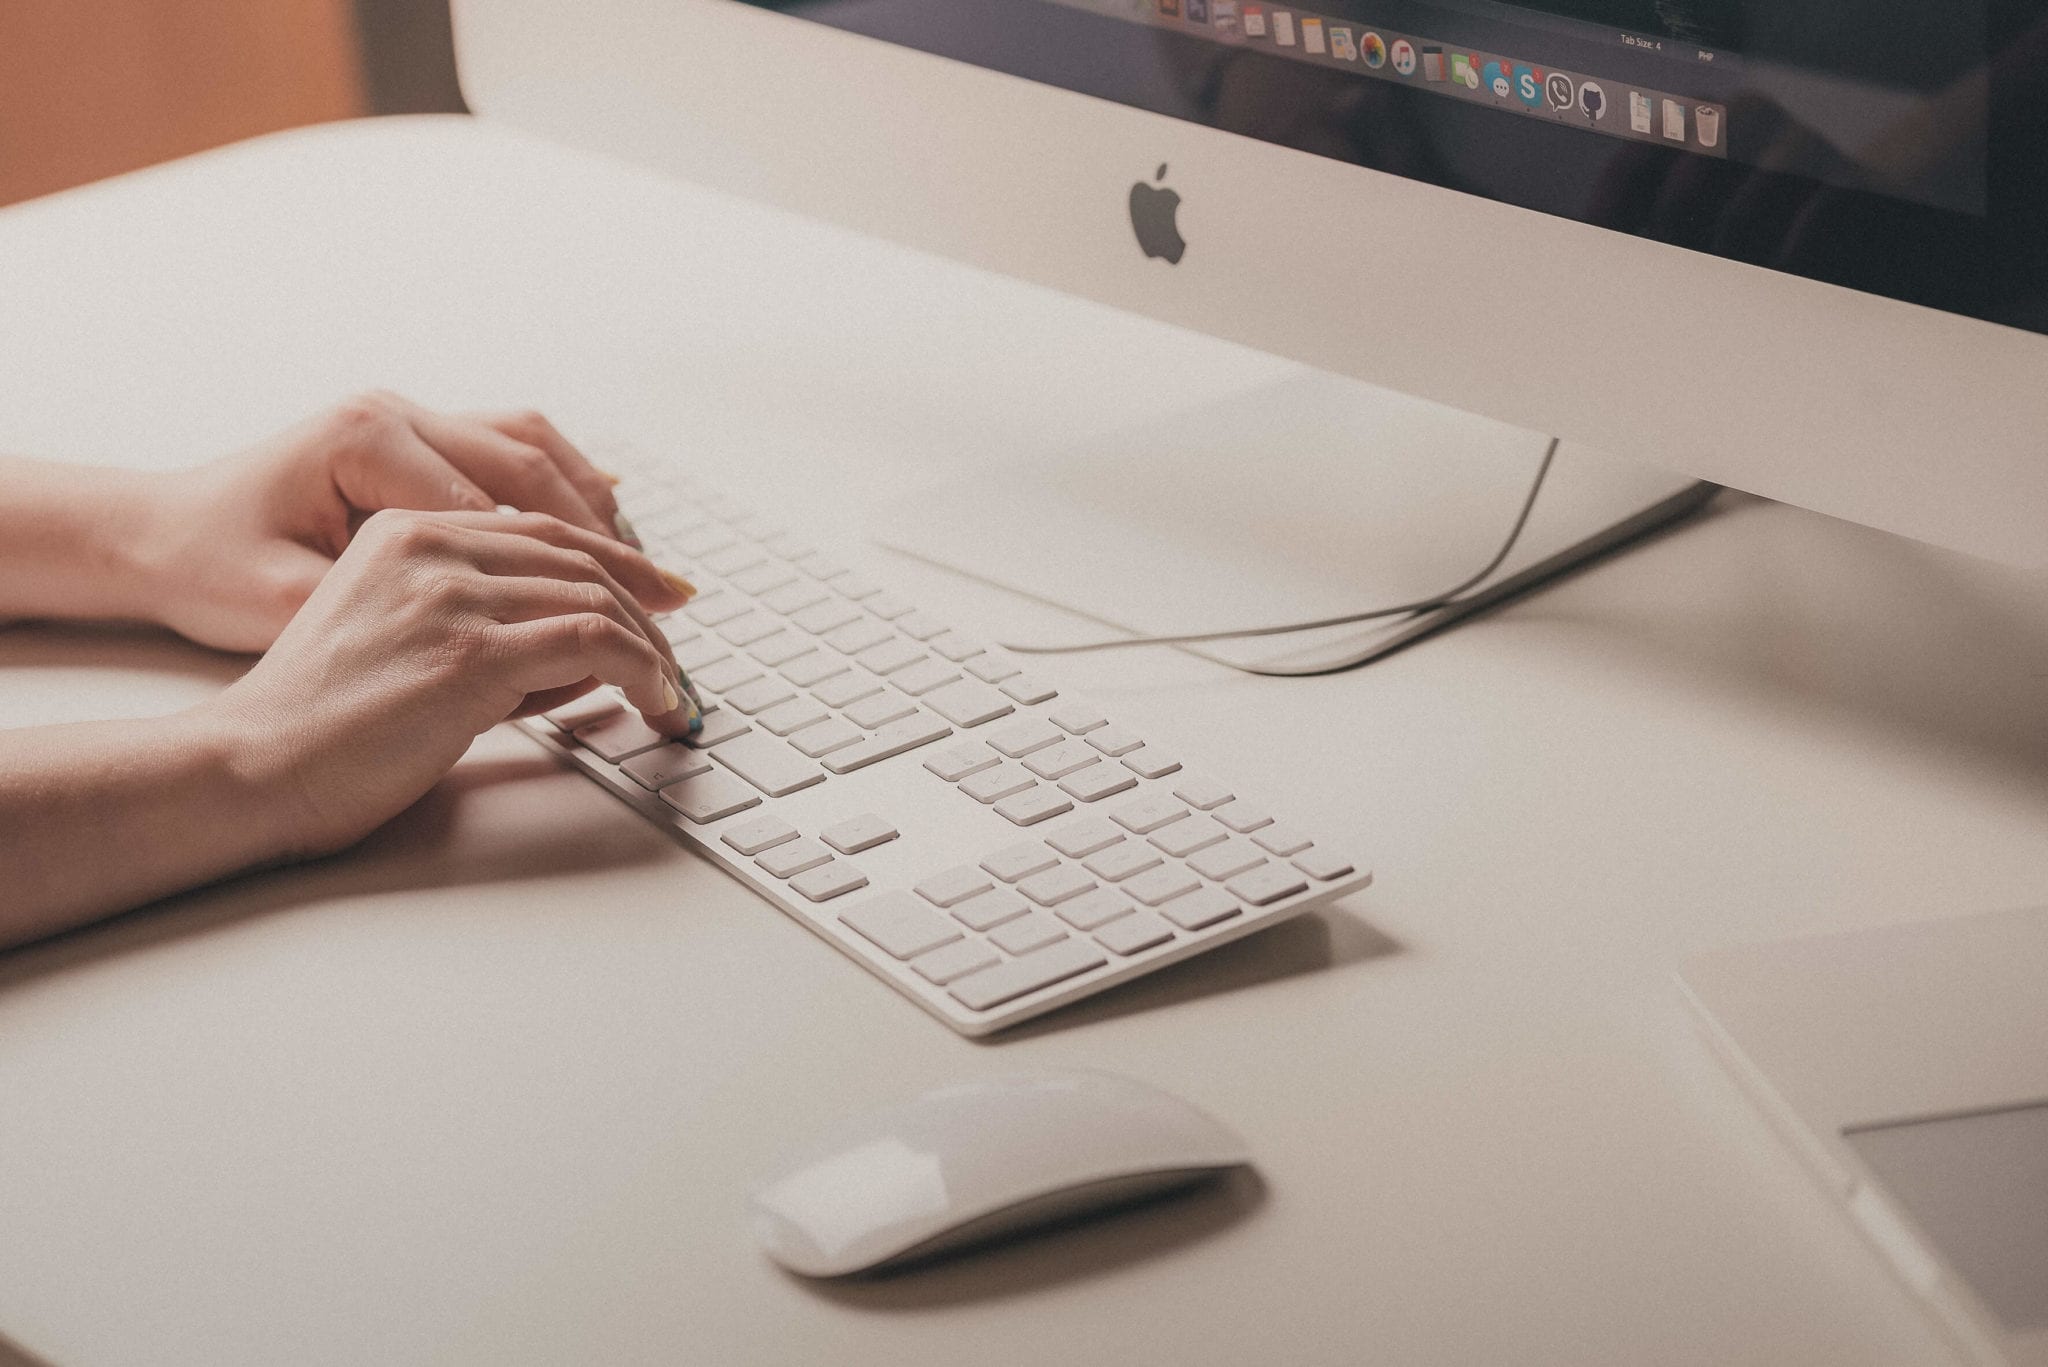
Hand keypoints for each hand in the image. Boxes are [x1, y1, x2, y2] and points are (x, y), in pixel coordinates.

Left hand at [130, 392, 669, 652]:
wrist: (154, 529)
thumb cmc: (208, 568)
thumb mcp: (286, 603)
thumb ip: (394, 613)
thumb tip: (491, 643)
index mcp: (366, 440)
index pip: (498, 507)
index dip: (570, 572)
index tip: (620, 626)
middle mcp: (395, 412)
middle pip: (535, 466)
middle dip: (610, 538)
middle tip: (670, 598)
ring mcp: (408, 415)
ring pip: (536, 445)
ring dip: (599, 506)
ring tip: (649, 568)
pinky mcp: (415, 434)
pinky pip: (514, 444)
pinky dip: (567, 481)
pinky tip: (608, 519)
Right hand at [204, 508, 698, 859]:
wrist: (255, 765)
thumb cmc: (323, 725)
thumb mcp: (406, 643)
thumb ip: (488, 629)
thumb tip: (588, 652)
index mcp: (407, 533)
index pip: (543, 532)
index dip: (617, 561)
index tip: (663, 594)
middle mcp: (431, 547)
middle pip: (578, 559)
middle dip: (646, 607)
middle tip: (679, 655)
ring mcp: (451, 596)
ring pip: (594, 597)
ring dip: (650, 648)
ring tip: (670, 692)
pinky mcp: (470, 653)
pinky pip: (591, 641)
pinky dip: (640, 669)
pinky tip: (653, 699)